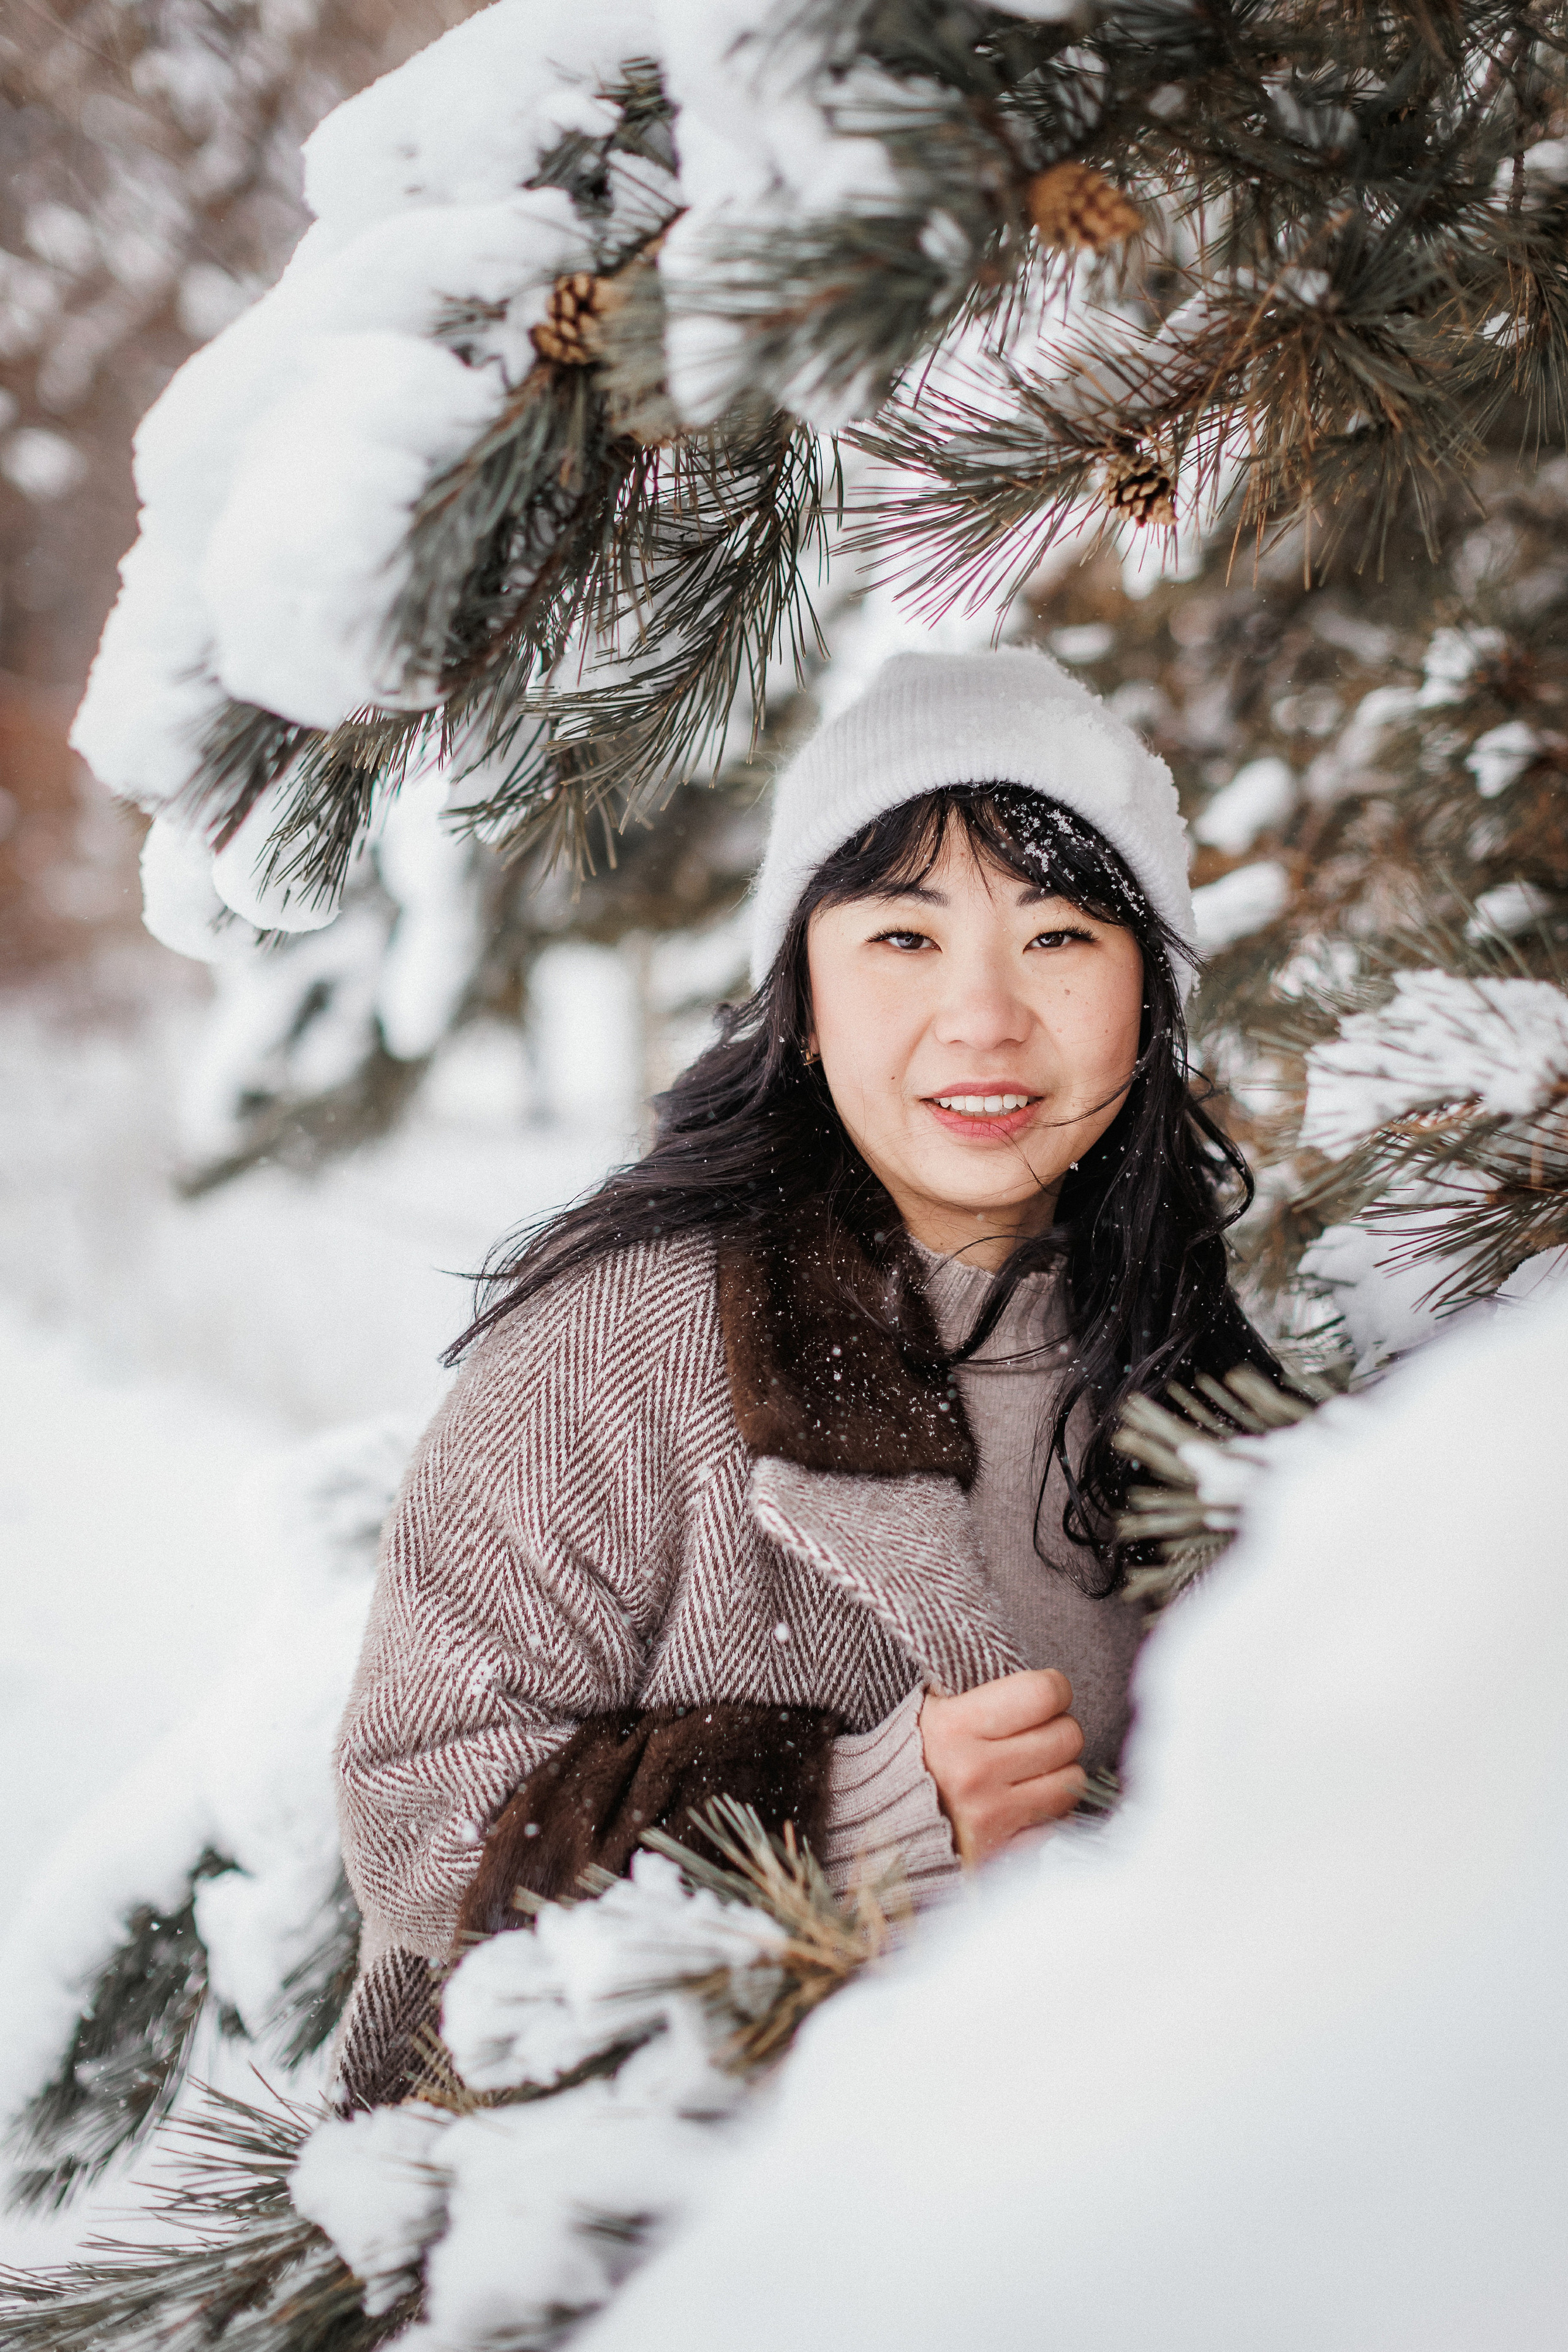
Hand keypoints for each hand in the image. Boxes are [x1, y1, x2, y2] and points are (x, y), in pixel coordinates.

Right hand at [919, 1669, 1085, 1864]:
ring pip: (1071, 1780)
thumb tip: (1038, 1680)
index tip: (1045, 1693)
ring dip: (1059, 1769)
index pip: (1043, 1693)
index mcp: (956, 1726)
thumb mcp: (935, 1707)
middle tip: (1038, 1730)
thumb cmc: (915, 1751)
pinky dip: (1051, 1811)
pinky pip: (1059, 1823)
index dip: (1054, 1688)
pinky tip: (1027, 1800)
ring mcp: (991, 1815)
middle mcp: (975, 1771)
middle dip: (1058, 1728)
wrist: (878, 1818)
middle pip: (1067, 1736)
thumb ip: (982, 1690)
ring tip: (1033, 1765)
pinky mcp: (1002, 1850)